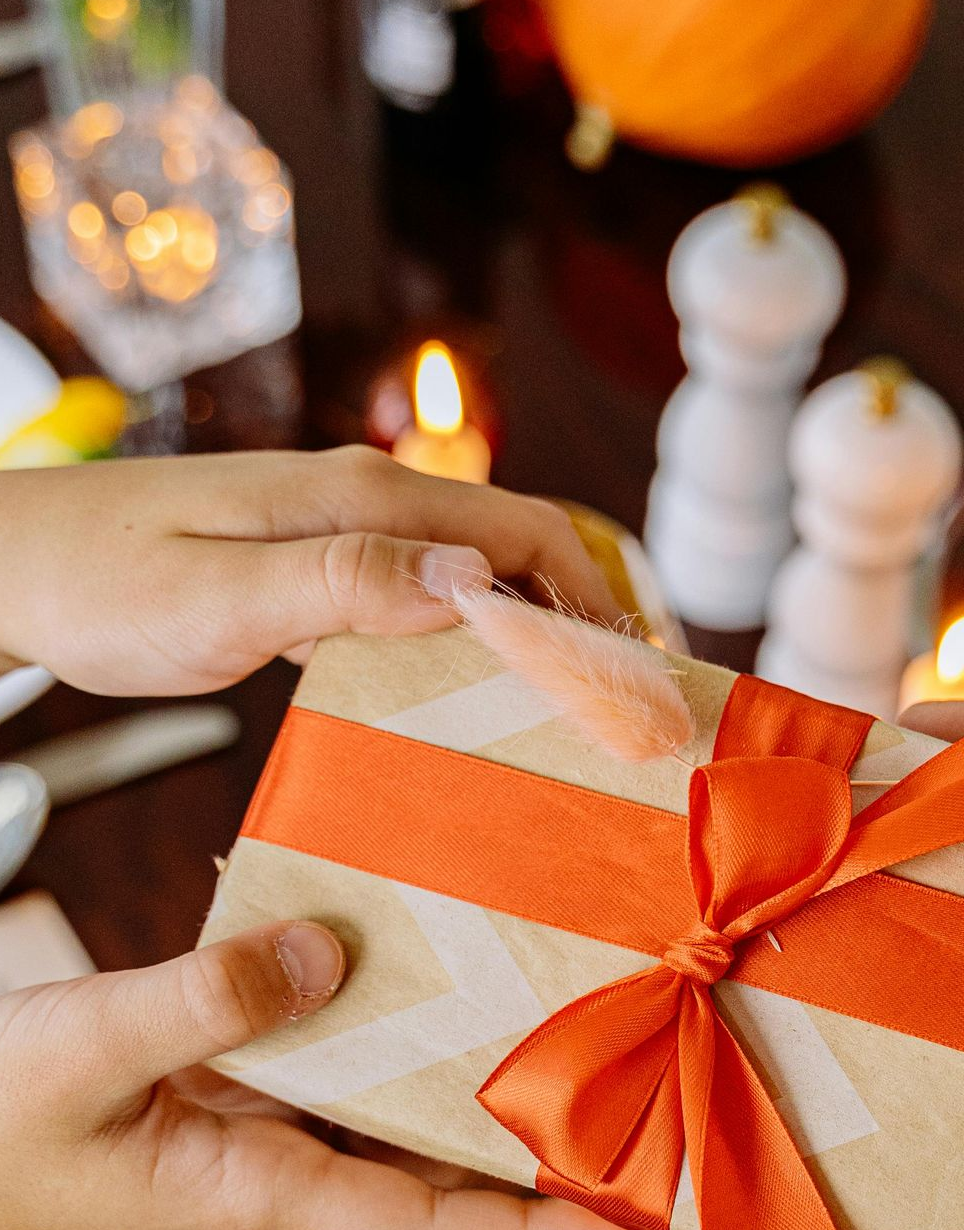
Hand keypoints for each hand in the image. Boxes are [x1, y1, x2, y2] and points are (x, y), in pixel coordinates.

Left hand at [0, 445, 618, 694]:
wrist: (14, 564)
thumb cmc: (99, 579)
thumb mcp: (222, 594)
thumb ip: (345, 583)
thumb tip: (475, 587)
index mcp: (362, 499)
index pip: (527, 533)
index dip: (598, 604)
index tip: (636, 684)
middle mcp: (364, 506)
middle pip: (517, 557)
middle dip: (583, 628)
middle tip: (628, 721)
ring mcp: (338, 540)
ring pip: (469, 588)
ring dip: (527, 646)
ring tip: (572, 729)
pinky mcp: (310, 580)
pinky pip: (413, 616)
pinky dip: (460, 660)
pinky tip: (469, 720)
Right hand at [0, 919, 636, 1229]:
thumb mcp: (91, 1051)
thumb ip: (208, 1001)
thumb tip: (334, 950)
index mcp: (258, 1188)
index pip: (436, 1228)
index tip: (637, 1218)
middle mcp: (266, 1164)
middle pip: (432, 1171)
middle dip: (531, 1153)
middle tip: (637, 1104)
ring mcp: (234, 1124)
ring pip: (378, 1104)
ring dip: (459, 1076)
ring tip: (558, 1019)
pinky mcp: (199, 1081)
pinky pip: (311, 1053)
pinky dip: (364, 1014)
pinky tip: (399, 953)